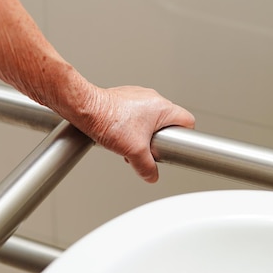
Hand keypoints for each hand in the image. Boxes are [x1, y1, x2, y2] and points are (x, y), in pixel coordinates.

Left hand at [70, 85, 194, 182]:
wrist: (85, 108)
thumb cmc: (108, 120)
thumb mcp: (134, 151)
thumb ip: (147, 167)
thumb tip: (152, 176)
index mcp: (162, 107)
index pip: (187, 121)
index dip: (185, 137)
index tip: (174, 147)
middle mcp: (152, 98)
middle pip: (167, 123)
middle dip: (158, 139)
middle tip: (148, 148)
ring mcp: (137, 96)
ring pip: (150, 120)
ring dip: (142, 134)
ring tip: (129, 142)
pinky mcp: (124, 98)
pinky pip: (135, 114)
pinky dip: (130, 126)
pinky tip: (119, 134)